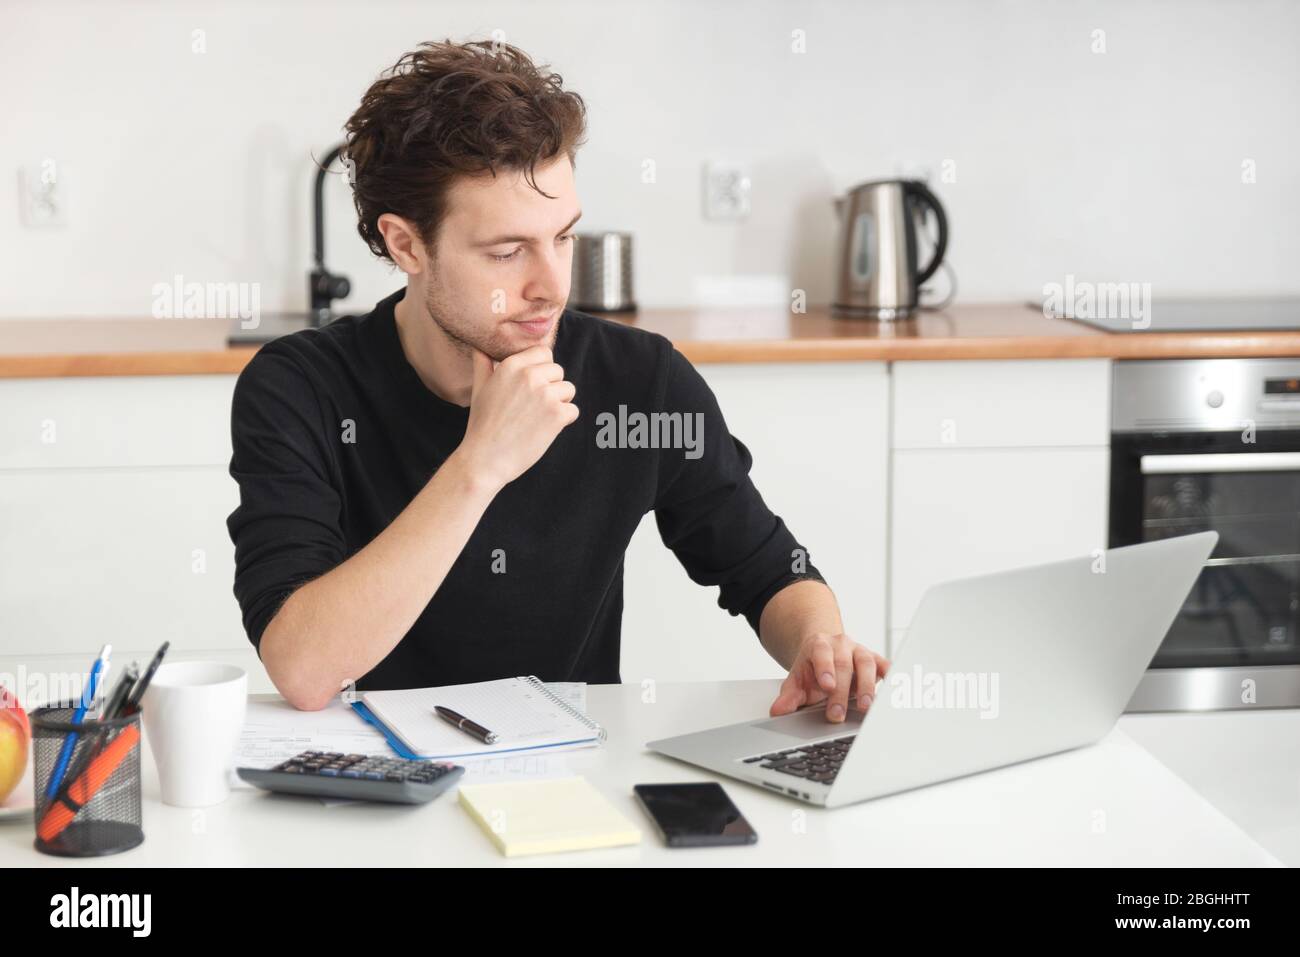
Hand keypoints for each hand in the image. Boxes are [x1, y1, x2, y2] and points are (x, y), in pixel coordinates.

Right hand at [456, 345, 578, 488]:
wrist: (486, 459)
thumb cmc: (482, 425)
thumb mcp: (479, 389)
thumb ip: (483, 364)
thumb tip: (480, 348)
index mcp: (511, 365)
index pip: (544, 352)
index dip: (542, 369)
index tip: (533, 386)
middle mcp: (530, 375)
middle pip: (558, 371)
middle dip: (551, 387)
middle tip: (532, 408)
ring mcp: (545, 395)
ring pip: (569, 390)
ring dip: (559, 404)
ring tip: (537, 418)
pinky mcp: (557, 415)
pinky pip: (573, 410)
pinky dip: (564, 421)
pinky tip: (544, 429)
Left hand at [769, 632, 889, 722]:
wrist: (826, 652)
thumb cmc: (812, 670)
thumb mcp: (797, 681)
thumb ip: (788, 696)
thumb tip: (778, 711)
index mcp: (818, 645)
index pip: (822, 654)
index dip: (825, 668)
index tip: (827, 686)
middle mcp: (841, 644)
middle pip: (843, 664)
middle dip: (842, 690)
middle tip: (837, 714)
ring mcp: (859, 650)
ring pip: (866, 663)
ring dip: (868, 687)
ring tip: (865, 708)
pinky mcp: (875, 660)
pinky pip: (885, 665)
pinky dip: (890, 676)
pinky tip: (892, 690)